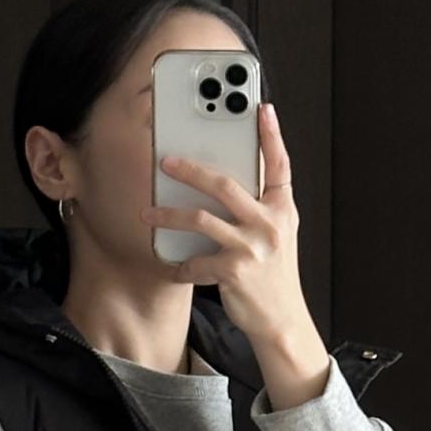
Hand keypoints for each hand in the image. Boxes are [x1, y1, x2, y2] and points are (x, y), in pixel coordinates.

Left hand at [142, 99, 315, 356]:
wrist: (282, 321)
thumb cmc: (273, 276)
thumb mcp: (278, 235)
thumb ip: (261, 207)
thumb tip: (225, 182)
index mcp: (283, 210)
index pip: (279, 165)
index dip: (272, 136)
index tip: (262, 109)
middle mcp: (270, 224)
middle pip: (225, 185)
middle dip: (191, 169)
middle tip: (165, 161)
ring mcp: (252, 247)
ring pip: (202, 219)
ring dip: (169, 215)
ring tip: (147, 213)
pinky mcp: (234, 272)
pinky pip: (196, 262)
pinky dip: (181, 265)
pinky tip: (172, 266)